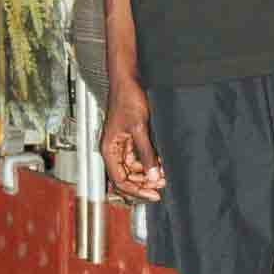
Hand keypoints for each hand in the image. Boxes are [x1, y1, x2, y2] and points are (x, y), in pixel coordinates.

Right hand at [100, 85, 165, 202]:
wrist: (128, 79)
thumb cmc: (127, 98)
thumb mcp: (140, 128)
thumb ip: (147, 153)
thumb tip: (153, 175)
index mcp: (109, 149)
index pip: (120, 179)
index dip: (136, 190)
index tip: (153, 194)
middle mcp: (114, 149)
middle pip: (127, 176)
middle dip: (144, 182)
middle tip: (162, 186)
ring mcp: (122, 143)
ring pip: (134, 167)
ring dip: (148, 172)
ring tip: (164, 175)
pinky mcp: (131, 137)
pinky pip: (139, 156)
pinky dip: (150, 161)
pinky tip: (161, 163)